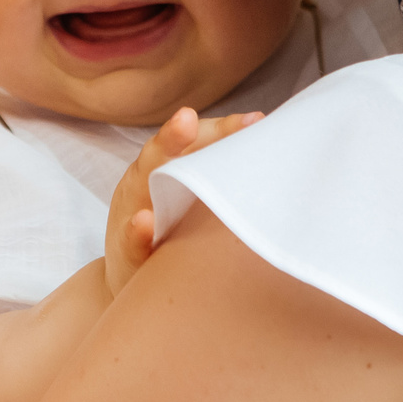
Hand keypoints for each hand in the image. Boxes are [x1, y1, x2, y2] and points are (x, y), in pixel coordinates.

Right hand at [104, 106, 261, 297]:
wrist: (133, 283)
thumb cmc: (174, 234)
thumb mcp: (192, 200)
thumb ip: (220, 178)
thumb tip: (275, 157)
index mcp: (167, 168)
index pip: (193, 140)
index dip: (222, 129)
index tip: (256, 121)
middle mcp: (146, 183)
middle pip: (161, 152)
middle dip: (177, 134)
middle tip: (189, 118)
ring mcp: (132, 213)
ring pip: (140, 183)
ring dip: (158, 161)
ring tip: (174, 140)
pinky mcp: (127, 251)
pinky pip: (131, 239)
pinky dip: (137, 230)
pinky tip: (145, 220)